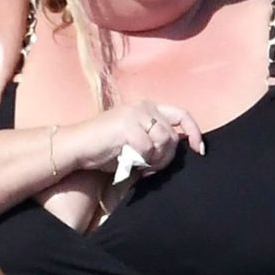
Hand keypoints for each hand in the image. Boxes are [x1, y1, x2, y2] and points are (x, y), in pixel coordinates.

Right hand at [62, 101, 203, 175]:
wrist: (76, 147)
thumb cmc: (103, 149)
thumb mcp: (135, 141)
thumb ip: (155, 140)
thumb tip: (180, 149)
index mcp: (148, 107)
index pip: (182, 115)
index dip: (194, 132)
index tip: (198, 150)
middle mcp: (144, 106)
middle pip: (173, 136)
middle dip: (166, 158)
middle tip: (151, 168)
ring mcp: (135, 114)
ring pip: (164, 142)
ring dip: (155, 160)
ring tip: (140, 165)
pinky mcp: (127, 126)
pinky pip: (147, 149)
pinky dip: (142, 161)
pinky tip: (131, 163)